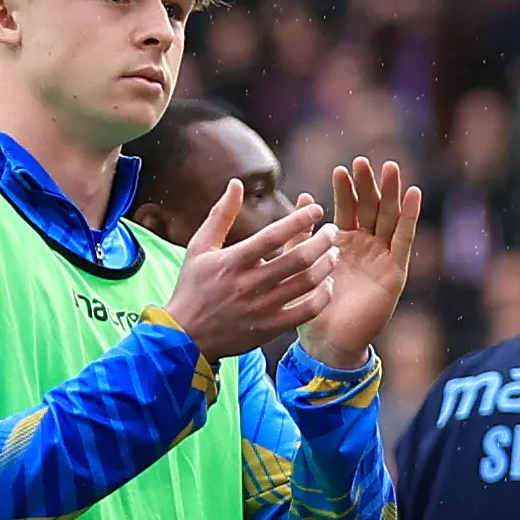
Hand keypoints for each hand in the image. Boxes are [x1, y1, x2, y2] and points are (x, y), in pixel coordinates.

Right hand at [160, 179, 334, 360]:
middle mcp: (249, 284)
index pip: (273, 236)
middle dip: (322, 241)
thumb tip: (235, 183)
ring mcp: (261, 308)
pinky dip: (323, 296)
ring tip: (333, 253)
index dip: (299, 220)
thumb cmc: (193, 287)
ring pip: (306, 284)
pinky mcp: (270, 328)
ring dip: (327, 266)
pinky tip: (327, 284)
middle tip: (332, 231)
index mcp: (233, 261)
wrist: (185, 336)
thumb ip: (220, 214)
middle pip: (297, 259)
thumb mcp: (200, 247)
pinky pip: (307, 312)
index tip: (317, 209)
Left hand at [300, 156, 425, 367]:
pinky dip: (409, 218)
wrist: (327, 342)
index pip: (347, 208)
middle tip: (364, 162)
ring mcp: (382, 257)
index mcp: (343, 243)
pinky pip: (403, 240)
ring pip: (389, 218)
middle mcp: (366, 246)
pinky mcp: (395, 272)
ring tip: (391, 169)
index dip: (345, 190)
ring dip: (392, 194)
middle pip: (371, 208)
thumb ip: (303, 234)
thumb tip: (304, 198)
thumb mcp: (302, 264)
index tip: (340, 169)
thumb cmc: (311, 307)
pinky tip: (413, 195)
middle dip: (369, 185)